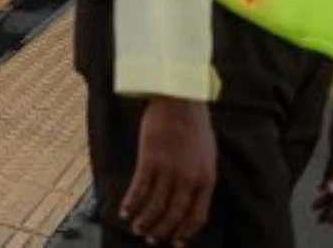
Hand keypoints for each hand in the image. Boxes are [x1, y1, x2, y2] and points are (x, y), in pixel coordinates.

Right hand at [120, 95, 215, 244]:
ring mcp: (168, 170)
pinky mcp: (149, 160)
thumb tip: (190, 200)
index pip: (196, 216)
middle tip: (151, 239)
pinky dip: (132, 203)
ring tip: (137, 229)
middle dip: (161, 231)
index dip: (185, 232)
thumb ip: (200, 178)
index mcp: (206, 179)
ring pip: (155, 206)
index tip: (176, 242)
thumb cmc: (195, 124)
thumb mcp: (207, 155)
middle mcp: (188, 179)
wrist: (179, 99)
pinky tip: (125, 211)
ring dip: (145, 221)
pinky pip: (139, 189)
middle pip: (174, 215)